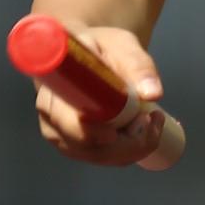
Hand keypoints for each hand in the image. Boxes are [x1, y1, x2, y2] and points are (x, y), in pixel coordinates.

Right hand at [33, 25, 182, 171]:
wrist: (89, 55)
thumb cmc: (102, 48)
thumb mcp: (121, 46)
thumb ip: (137, 65)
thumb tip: (152, 94)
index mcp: (52, 88)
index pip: (64, 120)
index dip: (92, 131)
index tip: (122, 128)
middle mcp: (50, 117)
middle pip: (85, 147)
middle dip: (125, 142)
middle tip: (153, 117)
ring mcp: (61, 136)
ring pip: (98, 156)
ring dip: (132, 147)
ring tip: (154, 119)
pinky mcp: (77, 146)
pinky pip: (105, 158)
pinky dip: (129, 151)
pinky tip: (146, 131)